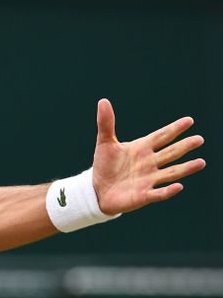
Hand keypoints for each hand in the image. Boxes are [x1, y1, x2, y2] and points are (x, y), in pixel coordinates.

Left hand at [92, 98, 205, 214]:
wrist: (97, 190)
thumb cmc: (104, 166)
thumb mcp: (105, 143)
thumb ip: (106, 123)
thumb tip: (103, 101)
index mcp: (142, 148)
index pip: (162, 136)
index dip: (174, 129)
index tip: (189, 120)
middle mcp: (149, 163)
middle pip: (171, 153)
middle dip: (184, 146)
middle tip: (199, 139)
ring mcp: (149, 179)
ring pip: (171, 173)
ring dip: (185, 168)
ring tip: (201, 162)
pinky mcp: (143, 196)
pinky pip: (158, 193)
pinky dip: (168, 191)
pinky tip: (179, 186)